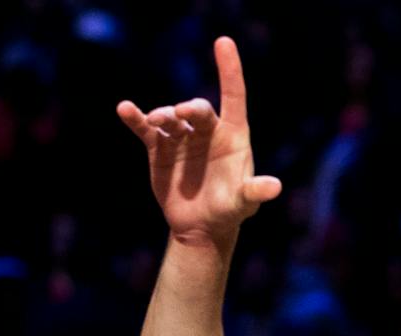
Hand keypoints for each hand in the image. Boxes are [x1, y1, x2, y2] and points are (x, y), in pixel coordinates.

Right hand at [116, 37, 281, 248]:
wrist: (201, 226)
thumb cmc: (229, 210)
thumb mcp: (245, 203)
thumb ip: (255, 192)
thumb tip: (275, 187)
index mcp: (233, 135)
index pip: (234, 96)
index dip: (230, 70)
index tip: (223, 43)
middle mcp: (207, 130)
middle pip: (198, 109)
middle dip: (190, 107)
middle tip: (181, 113)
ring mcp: (182, 137)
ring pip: (170, 118)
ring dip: (162, 116)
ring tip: (156, 121)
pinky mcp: (159, 149)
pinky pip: (145, 130)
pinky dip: (135, 119)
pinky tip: (125, 109)